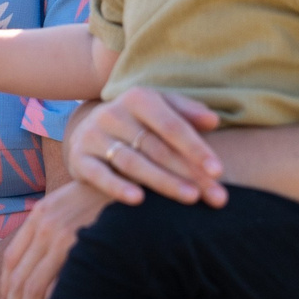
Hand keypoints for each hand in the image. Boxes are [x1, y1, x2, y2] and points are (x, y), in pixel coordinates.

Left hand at [0, 183, 107, 298]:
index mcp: (40, 215)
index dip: (5, 290)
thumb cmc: (109, 196)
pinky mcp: (83, 246)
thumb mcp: (72, 203)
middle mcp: (46, 225)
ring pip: (33, 287)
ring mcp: (63, 236)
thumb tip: (45, 265)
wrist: (135, 178)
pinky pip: (59, 285)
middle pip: (18, 279)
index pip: (12, 260)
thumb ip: (55, 228)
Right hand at [63, 90, 224, 206]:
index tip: (218, 171)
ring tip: (190, 198)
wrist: (90, 131)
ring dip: (164, 182)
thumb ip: (187, 112)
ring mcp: (93, 136)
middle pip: (157, 148)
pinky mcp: (79, 158)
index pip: (172, 126)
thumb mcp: (161, 108)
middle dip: (189, 173)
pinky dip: (117, 187)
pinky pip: (99, 174)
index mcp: (138, 98)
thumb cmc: (139, 123)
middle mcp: (113, 114)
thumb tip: (213, 121)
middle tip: (216, 195)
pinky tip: (138, 200)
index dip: (196, 148)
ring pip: (133, 162)